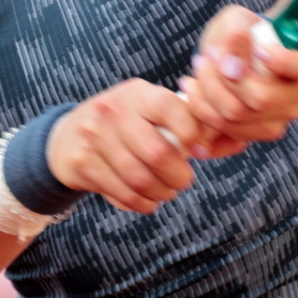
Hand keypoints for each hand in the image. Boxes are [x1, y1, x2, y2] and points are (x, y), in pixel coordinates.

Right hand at [46, 79, 201, 213]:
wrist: (68, 136)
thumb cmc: (123, 123)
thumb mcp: (147, 108)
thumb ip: (185, 120)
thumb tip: (229, 142)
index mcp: (137, 93)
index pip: (172, 108)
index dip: (193, 134)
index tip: (198, 151)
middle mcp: (113, 110)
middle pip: (158, 153)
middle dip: (179, 175)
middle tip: (184, 181)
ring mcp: (94, 137)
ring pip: (140, 179)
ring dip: (161, 193)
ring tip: (167, 192)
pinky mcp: (83, 164)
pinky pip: (121, 193)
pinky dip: (141, 203)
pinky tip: (148, 200)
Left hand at [180, 5, 297, 142]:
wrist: (238, 56)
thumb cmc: (243, 32)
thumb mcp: (239, 19)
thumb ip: (237, 32)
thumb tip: (232, 67)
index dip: (282, 60)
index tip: (257, 46)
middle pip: (261, 98)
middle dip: (221, 78)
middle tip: (204, 59)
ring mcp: (281, 118)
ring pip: (237, 116)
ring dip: (206, 95)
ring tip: (194, 75)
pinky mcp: (258, 132)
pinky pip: (226, 133)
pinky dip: (202, 114)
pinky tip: (193, 94)